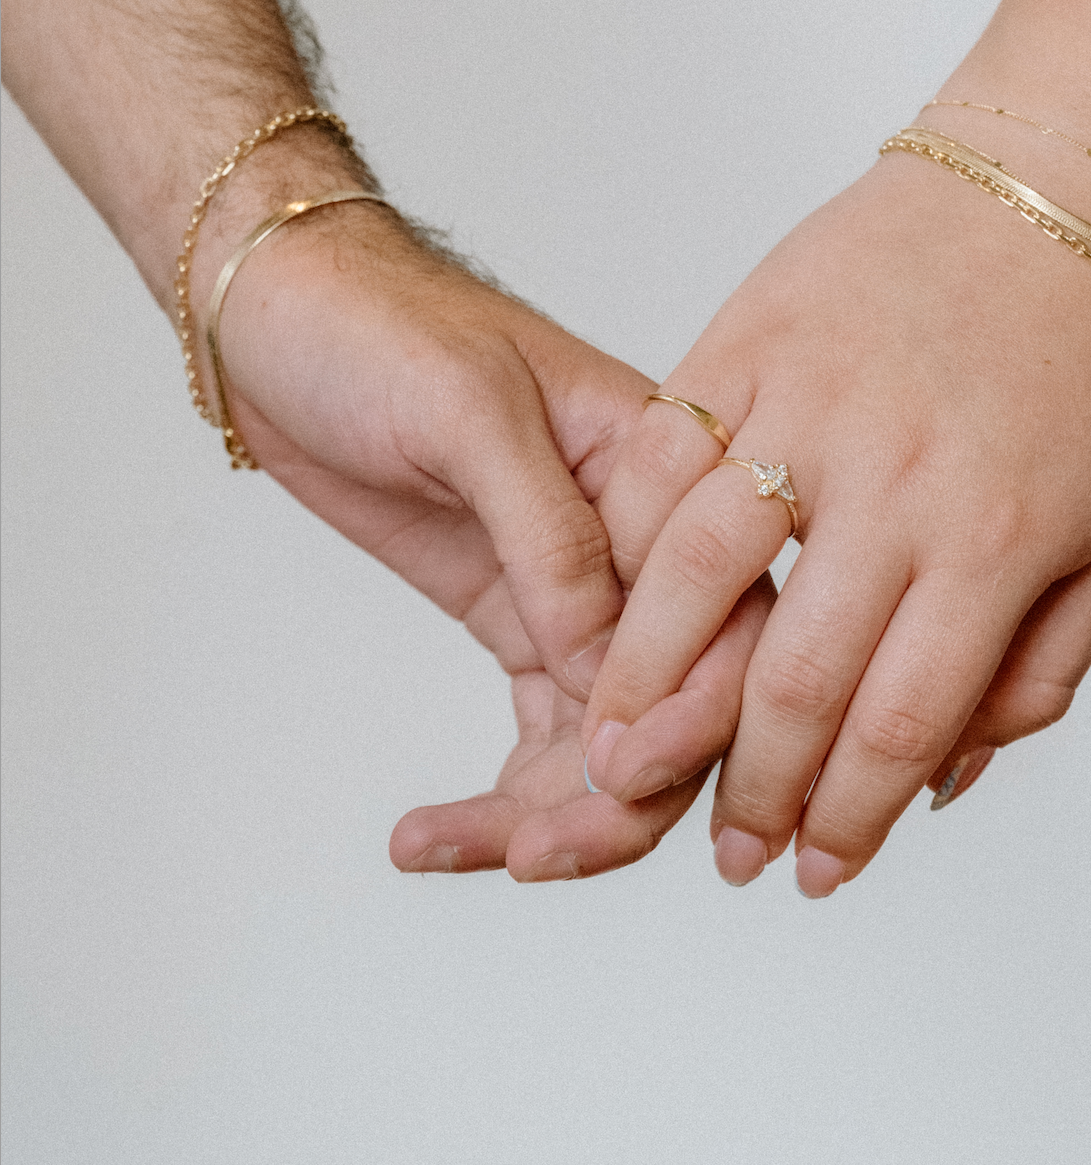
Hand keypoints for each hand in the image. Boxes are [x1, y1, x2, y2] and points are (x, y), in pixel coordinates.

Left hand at [215, 201, 771, 877]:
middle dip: (619, 795)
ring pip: (612, 741)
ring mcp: (576, 589)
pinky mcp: (517, 618)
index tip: (613, 777)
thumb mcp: (468, 413)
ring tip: (451, 845)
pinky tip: (433, 830)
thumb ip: (551, 536)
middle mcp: (638, 544)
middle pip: (680, 703)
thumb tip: (610, 671)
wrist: (287, 315)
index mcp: (661, 473)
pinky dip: (501, 796)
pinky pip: (545, 732)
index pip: (728, 616)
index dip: (694, 716)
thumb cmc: (381, 329)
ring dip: (550, 813)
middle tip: (531, 849)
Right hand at [580, 152, 1090, 894]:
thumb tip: (939, 782)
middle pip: (790, 676)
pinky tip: (615, 605)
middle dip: (747, 790)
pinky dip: (621, 547)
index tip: (814, 871)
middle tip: (722, 850)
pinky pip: (656, 460)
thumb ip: (1037, 673)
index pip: (898, 724)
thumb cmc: (1086, 371)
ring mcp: (806, 401)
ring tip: (620, 753)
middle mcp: (893, 478)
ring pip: (691, 573)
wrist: (1044, 192)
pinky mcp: (743, 339)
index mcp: (996, 536)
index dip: (848, 821)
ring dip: (646, 686)